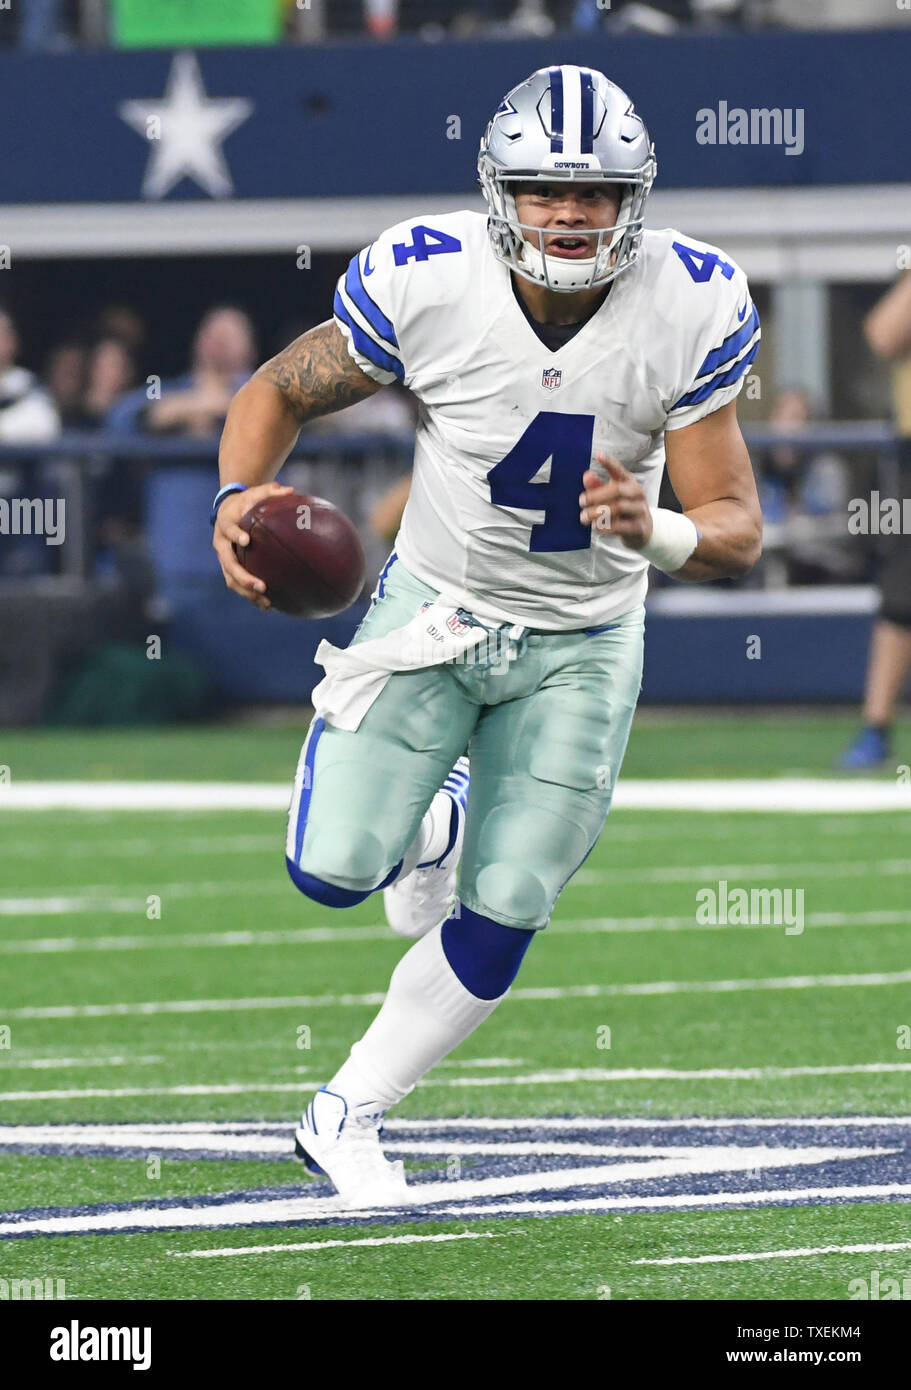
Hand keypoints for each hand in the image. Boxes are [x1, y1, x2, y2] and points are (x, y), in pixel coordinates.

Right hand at [212, 481, 293, 609]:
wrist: (228, 510)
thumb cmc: (246, 501)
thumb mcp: (256, 492)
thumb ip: (271, 491)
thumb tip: (291, 490)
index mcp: (226, 524)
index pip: (228, 529)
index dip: (235, 535)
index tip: (246, 541)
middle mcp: (221, 543)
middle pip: (228, 563)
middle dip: (243, 576)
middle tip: (261, 585)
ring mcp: (224, 558)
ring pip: (231, 579)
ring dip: (247, 592)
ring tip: (266, 602)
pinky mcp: (230, 568)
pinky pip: (238, 584)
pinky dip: (250, 595)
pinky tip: (268, 606)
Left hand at [579, 452, 652, 550]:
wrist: (642, 530)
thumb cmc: (622, 510)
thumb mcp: (610, 497)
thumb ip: (597, 487)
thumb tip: (586, 475)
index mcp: (628, 482)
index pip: (619, 470)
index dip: (609, 462)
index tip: (598, 455)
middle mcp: (637, 493)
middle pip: (618, 490)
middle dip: (596, 495)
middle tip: (581, 501)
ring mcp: (640, 510)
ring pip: (620, 507)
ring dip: (598, 512)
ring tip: (584, 517)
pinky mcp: (639, 527)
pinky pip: (621, 526)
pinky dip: (605, 526)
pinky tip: (596, 526)